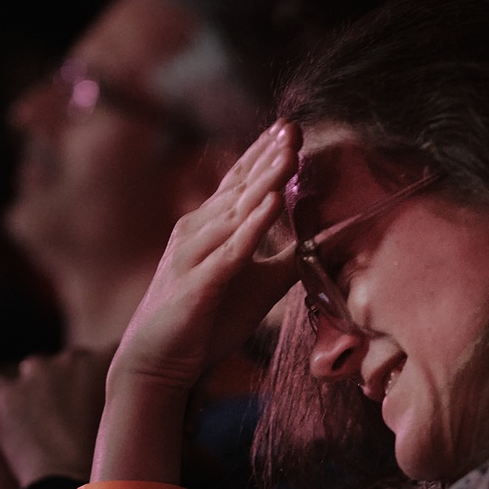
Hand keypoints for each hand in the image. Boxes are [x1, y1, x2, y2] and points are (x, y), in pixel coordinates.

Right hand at [109, 120, 299, 396]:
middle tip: (294, 126)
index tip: (290, 128)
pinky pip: (232, 250)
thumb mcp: (259, 284)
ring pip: (236, 210)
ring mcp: (196, 255)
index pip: (239, 182)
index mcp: (208, 227)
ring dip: (264, 180)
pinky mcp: (200, 284)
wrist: (156, 363)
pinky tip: (274, 202)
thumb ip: (291, 258)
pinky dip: (253, 226)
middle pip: (239, 186)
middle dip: (268, 155)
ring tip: (291, 152)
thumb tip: (332, 238)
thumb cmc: (205, 322)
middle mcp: (198, 231)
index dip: (264, 154)